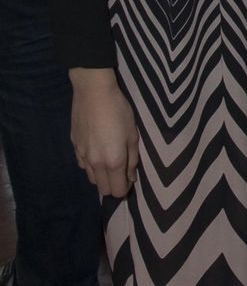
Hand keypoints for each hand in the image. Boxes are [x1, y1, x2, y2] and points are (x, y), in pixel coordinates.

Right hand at [69, 69, 139, 196]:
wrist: (93, 93)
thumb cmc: (119, 110)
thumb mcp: (132, 133)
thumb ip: (132, 159)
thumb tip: (131, 178)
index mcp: (114, 162)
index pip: (117, 191)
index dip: (125, 188)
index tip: (129, 178)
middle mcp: (96, 164)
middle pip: (104, 190)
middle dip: (113, 185)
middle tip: (120, 171)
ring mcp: (82, 157)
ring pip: (92, 179)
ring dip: (101, 176)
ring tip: (109, 160)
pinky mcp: (74, 148)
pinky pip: (83, 166)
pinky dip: (91, 165)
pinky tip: (96, 151)